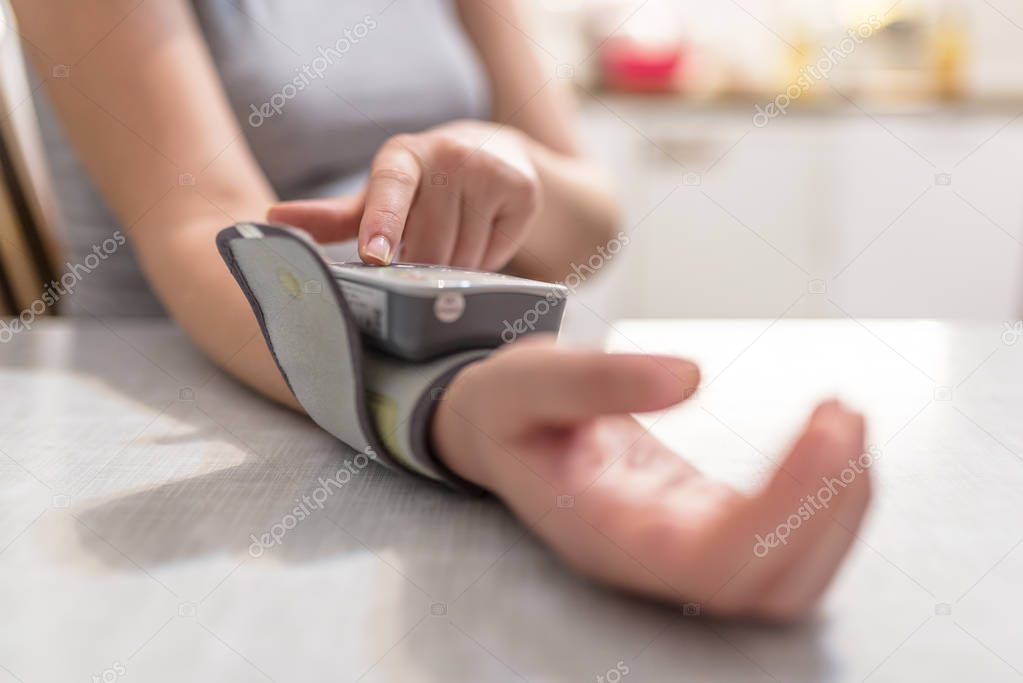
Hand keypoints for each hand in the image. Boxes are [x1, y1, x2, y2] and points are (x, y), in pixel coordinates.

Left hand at [267, 121, 541, 269]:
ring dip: (453, 270)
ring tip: (453, 244)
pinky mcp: (521, 189)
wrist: (494, 155)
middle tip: (421, 256)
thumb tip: (272, 223)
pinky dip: (486, 261)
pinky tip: (482, 237)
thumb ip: (332, 217)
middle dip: (421, 267)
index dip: (381, 223)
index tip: (374, 255)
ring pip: (463, 258)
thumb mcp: (378, 196)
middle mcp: (447, 154)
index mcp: (402, 154)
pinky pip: (496, 255)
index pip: (389, 189)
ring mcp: (488, 169)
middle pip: (428, 246)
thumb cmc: (424, 185)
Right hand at [432, 338, 871, 620]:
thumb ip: (597, 380)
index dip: (783, 511)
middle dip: (826, 509)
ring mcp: (681, 548)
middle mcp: (648, 558)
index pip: (710, 561)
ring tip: (845, 420)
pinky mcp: (705, 523)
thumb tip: (691, 377)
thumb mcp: (528, 378)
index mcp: (602, 532)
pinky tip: (830, 438)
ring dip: (837, 509)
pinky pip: (784, 540)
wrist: (499, 429)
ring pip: (787, 578)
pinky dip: (823, 496)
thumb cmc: (508, 410)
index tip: (825, 433)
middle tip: (845, 416)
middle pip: (764, 586)